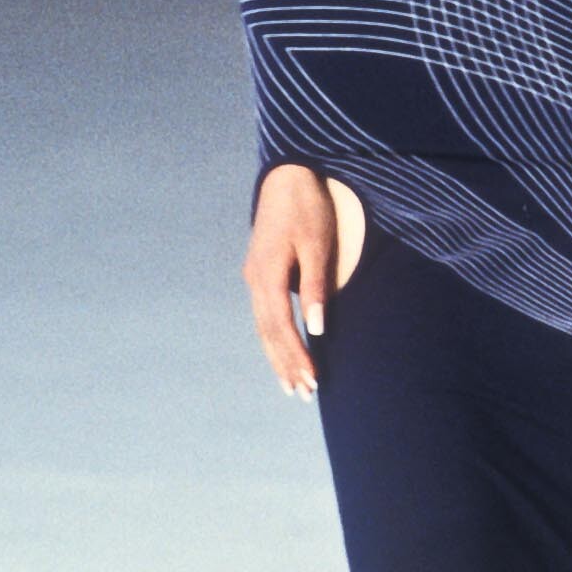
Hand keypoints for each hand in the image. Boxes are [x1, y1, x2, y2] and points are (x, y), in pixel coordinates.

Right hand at [243, 162, 336, 397]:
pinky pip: (264, 315)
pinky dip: (273, 338)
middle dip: (285, 365)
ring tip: (291, 384)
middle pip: (268, 334)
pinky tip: (282, 352)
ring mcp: (253, 277)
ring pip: (263, 327)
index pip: (282, 327)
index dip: (296, 356)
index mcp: (268, 275)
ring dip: (277, 357)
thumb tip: (316, 328)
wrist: (286, 177)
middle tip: (302, 394)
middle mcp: (255, 281)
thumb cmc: (308, 208)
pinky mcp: (258, 274)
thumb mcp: (318, 244)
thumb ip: (316, 286)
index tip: (311, 381)